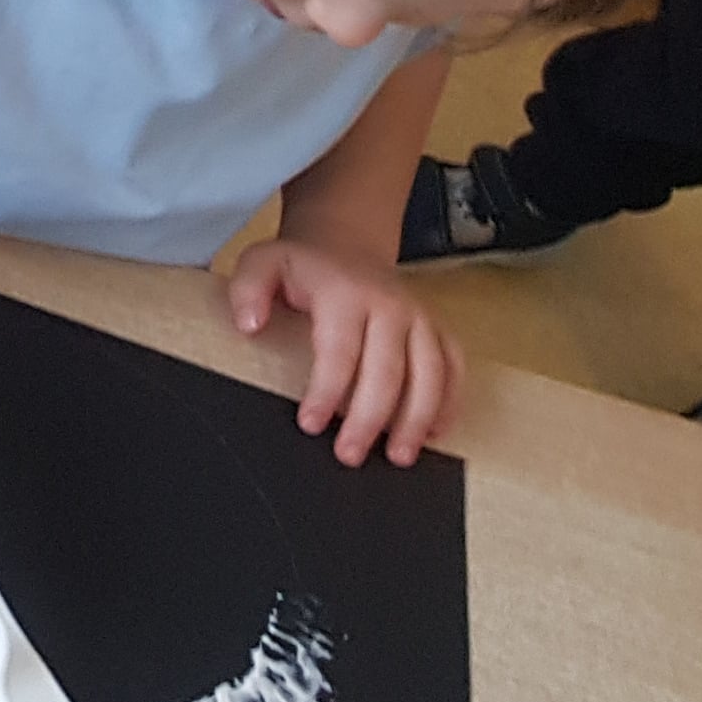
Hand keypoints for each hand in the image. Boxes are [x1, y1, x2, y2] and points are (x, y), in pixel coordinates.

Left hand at [225, 237, 459, 465]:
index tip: (310, 425)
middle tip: (349, 455)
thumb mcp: (261, 263)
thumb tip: (249, 325)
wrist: (346, 244)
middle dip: (370, 419)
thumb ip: (247, 290)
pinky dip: (450, 402)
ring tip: (398, 456)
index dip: (326, 391)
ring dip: (417, 419)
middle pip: (388, 371)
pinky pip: (454, 368)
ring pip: (431, 374)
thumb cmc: (302, 266)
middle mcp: (392, 305)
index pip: (339, 350)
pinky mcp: (438, 329)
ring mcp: (421, 318)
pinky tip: (433, 434)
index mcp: (346, 293)